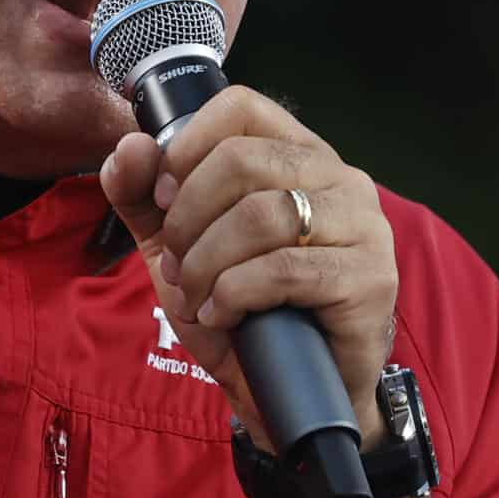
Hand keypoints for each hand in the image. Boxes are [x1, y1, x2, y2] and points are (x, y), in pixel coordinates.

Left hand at [99, 86, 397, 449]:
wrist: (288, 391)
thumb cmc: (238, 306)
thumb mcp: (175, 245)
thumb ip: (142, 195)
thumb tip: (129, 145)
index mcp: (295, 153)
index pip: (240, 107)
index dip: (187, 147)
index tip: (164, 199)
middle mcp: (339, 177)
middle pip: (241, 162)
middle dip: (188, 219)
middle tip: (180, 265)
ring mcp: (363, 225)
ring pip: (261, 215)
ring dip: (208, 262)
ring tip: (198, 295)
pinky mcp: (369, 278)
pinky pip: (283, 269)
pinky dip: (234, 294)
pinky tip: (223, 315)